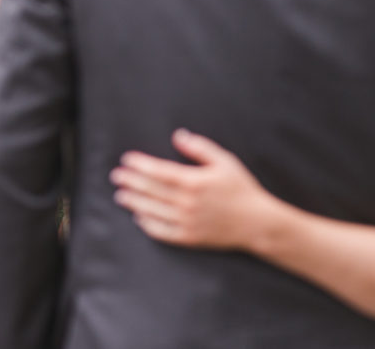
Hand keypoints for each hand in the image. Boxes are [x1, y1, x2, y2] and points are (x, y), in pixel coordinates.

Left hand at [109, 128, 277, 249]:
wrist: (258, 223)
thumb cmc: (241, 189)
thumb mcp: (224, 162)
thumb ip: (199, 147)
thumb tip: (178, 135)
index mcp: (194, 182)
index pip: (158, 171)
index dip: (139, 164)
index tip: (126, 159)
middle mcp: (187, 203)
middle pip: (150, 190)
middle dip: (131, 181)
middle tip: (116, 176)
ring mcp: (186, 222)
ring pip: (152, 211)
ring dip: (133, 202)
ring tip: (120, 195)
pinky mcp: (189, 238)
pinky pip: (161, 232)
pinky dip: (147, 225)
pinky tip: (139, 217)